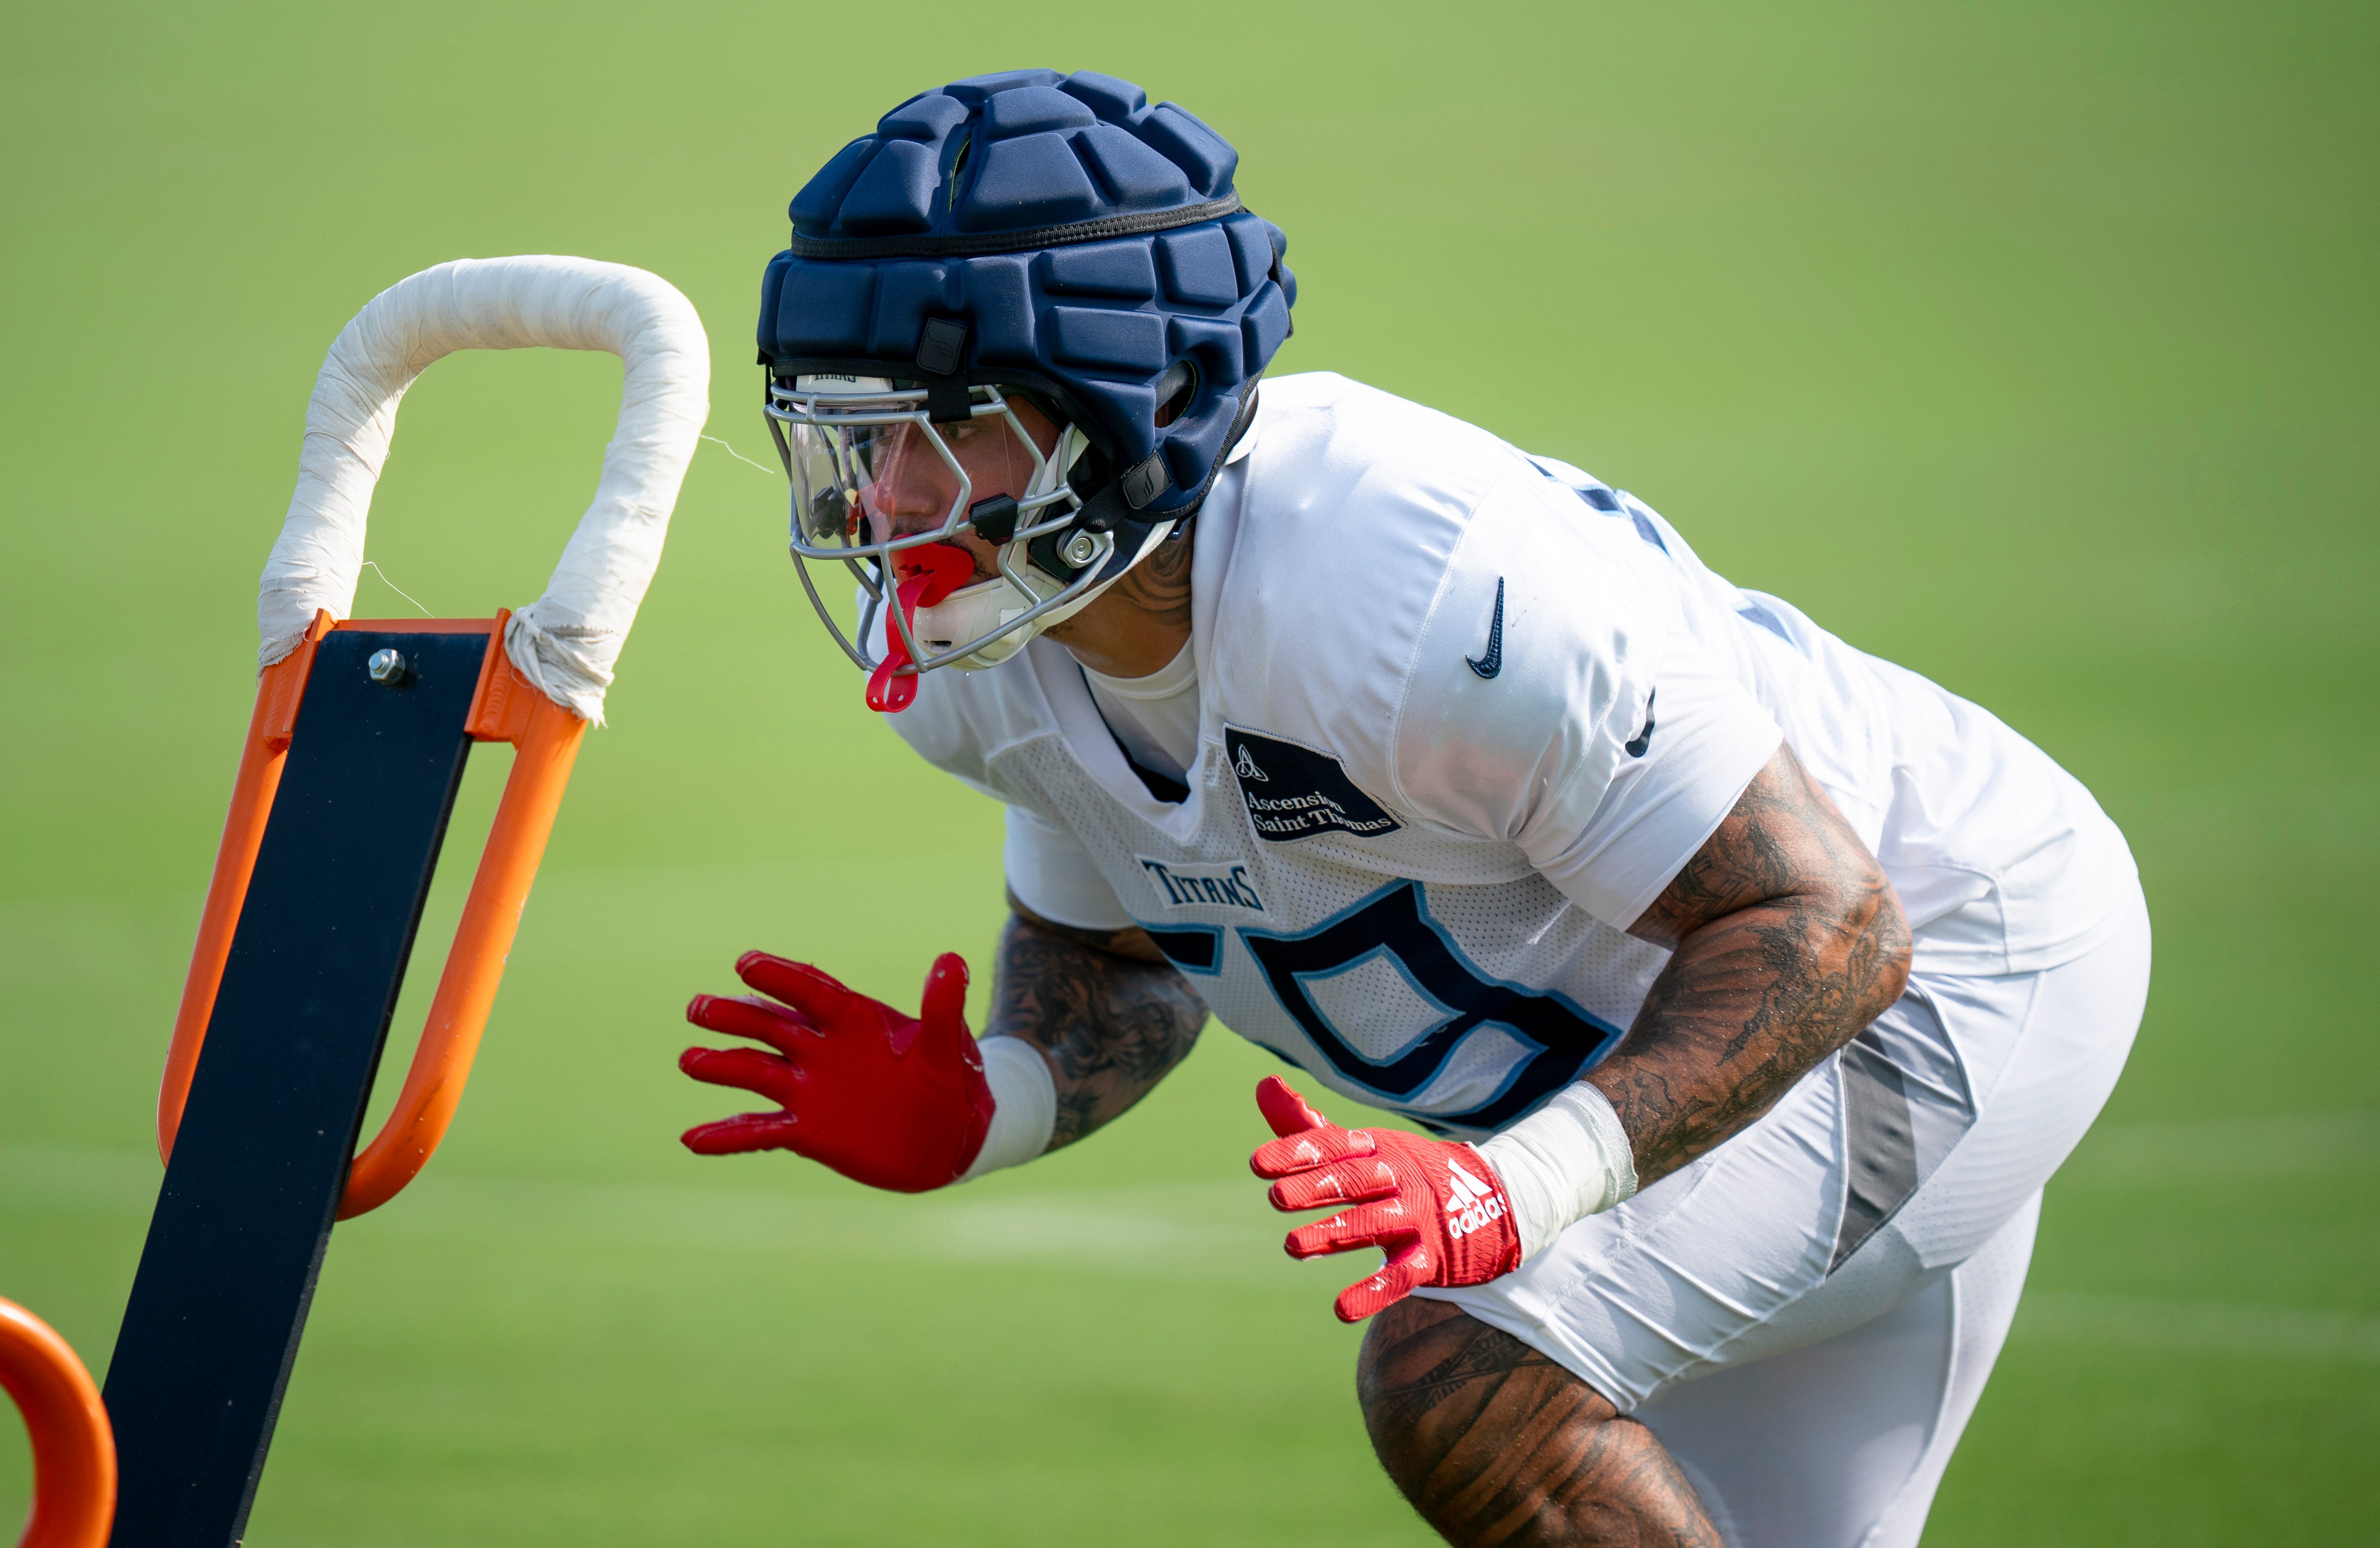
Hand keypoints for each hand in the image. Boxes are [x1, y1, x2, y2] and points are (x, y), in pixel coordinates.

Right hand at [679, 951, 993, 1192]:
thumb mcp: (949, 1048)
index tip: (746, 964)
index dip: (781, 980)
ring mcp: (809, 1090)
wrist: (951, 1137)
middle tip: (699, 1008)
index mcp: (854, 1020)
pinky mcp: (806, 1131)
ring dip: (723, 1067)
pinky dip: (727, 1136)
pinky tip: (693, 1139)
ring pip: (756, 1073)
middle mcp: (822, 1050)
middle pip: (771, 1027)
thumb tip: (952, 961)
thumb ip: (943, 1009)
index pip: (812, 993)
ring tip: (689, 1061)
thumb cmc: (952, 1082)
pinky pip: (760, 1131)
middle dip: (736, 1017)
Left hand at [1249, 1076, 1521, 1321]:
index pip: (1333, 1146)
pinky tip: (1342, 1309)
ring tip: (1292, 1246)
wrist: (1491, 1203)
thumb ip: (1309, 1127)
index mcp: (1376, 1148)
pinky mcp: (1431, 1257)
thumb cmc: (1405, 1173)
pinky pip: (1402, 1275)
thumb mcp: (1363, 1147)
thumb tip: (1263, 1085)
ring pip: (1373, 1224)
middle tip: (1275, 1197)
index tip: (1257, 1163)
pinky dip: (1373, 1292)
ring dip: (1334, 1234)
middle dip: (1315, 1188)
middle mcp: (1396, 1178)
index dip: (1296, 1153)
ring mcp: (1416, 1217)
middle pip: (1354, 1180)